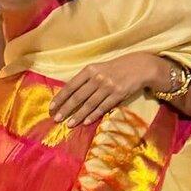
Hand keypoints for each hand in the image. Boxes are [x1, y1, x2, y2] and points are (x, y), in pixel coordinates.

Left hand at [49, 52, 166, 124]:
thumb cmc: (115, 68)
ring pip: (89, 104)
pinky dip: (93, 115)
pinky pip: (103, 107)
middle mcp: (97, 78)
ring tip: (69, 124)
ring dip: (78, 116)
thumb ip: (84, 79)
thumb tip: (67, 93)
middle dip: (65, 109)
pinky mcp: (118, 94)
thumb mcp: (98, 68)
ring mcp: (108, 86)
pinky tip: (85, 122)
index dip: (60, 98)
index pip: (70, 86)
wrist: (139, 66)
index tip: (51, 107)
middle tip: (56, 119)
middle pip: (77, 97)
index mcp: (89, 70)